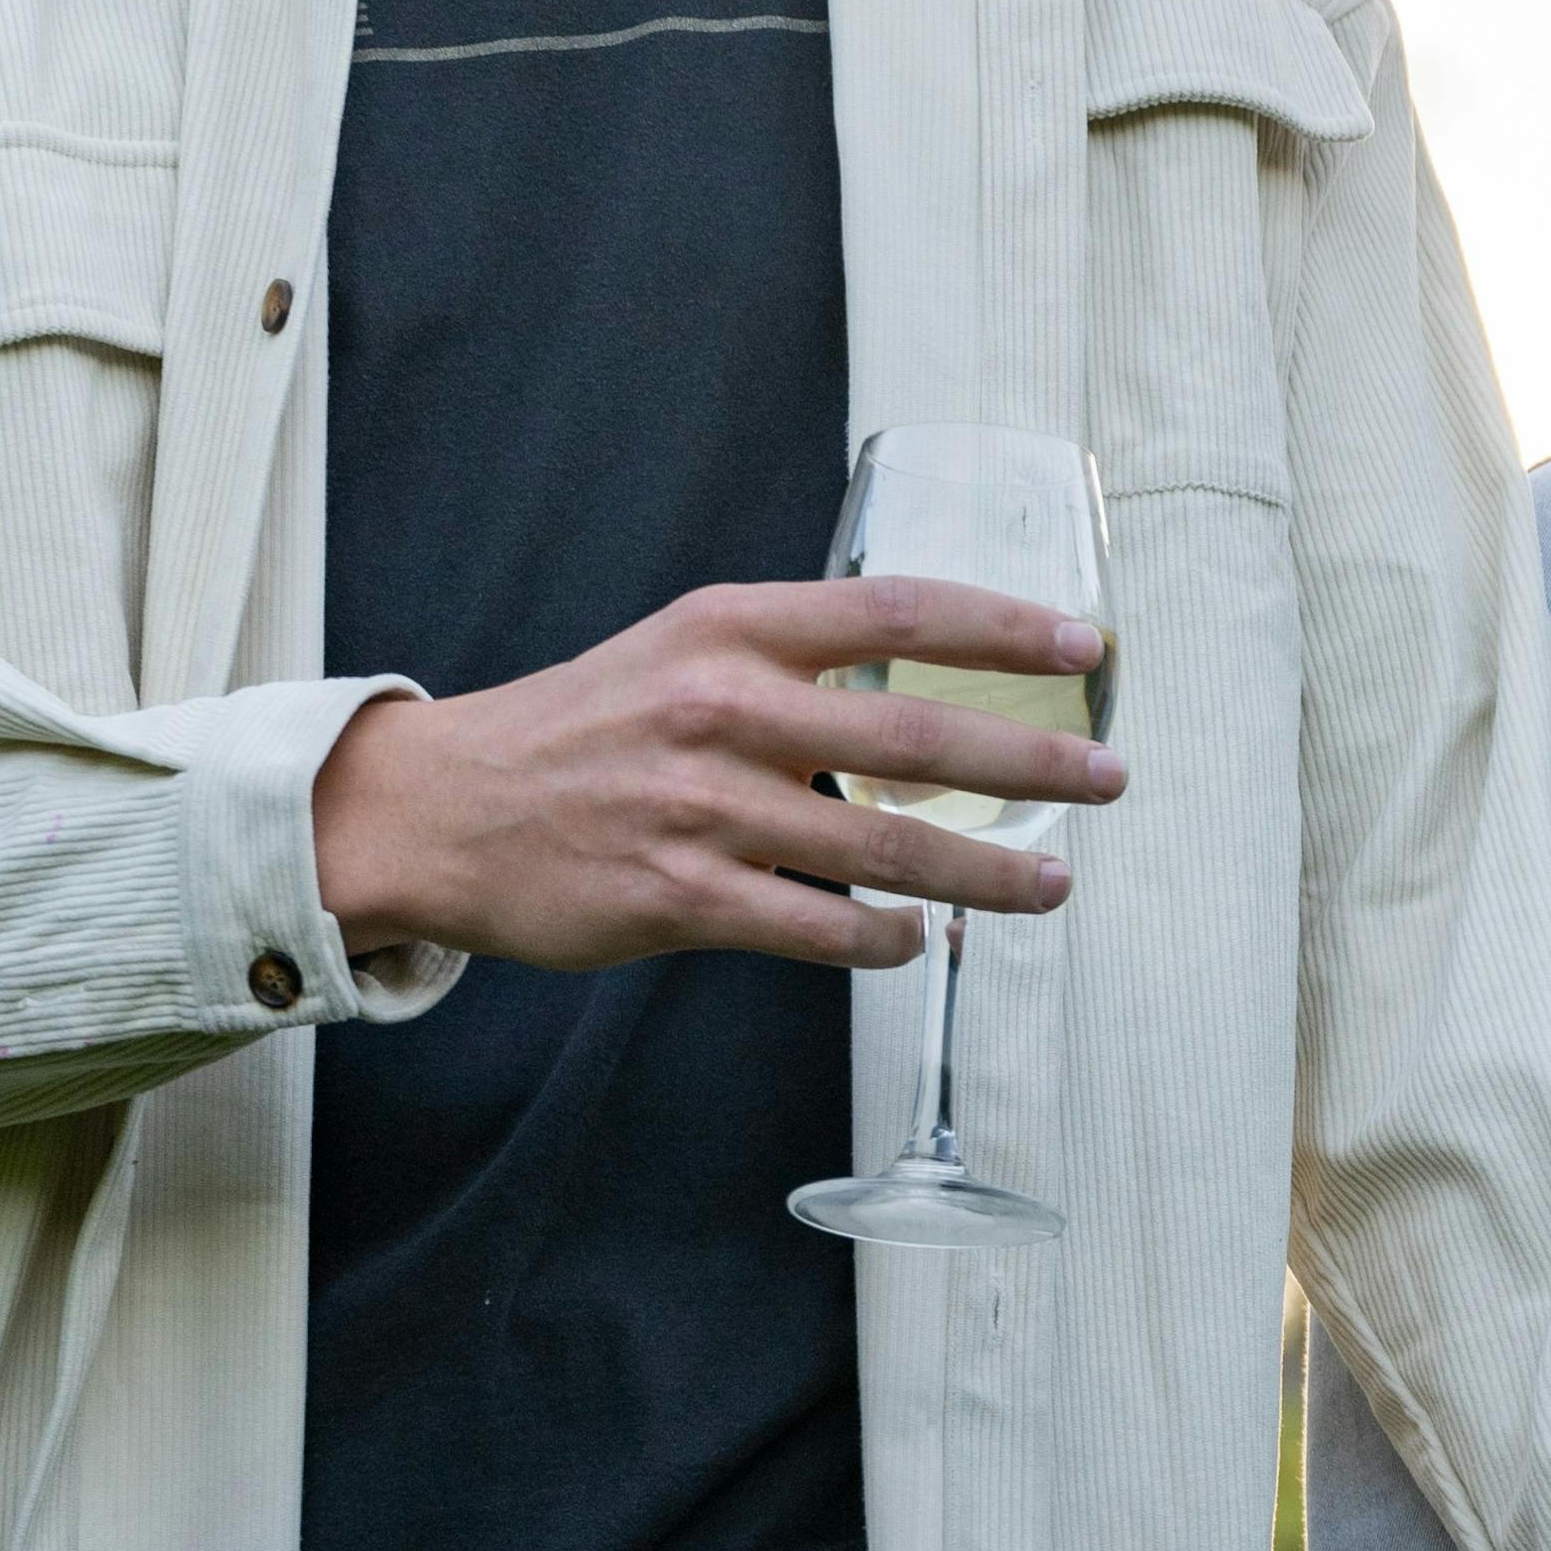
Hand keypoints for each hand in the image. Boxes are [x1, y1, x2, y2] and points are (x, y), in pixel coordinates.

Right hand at [305, 576, 1121, 974]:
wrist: (443, 809)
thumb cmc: (580, 731)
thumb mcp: (681, 652)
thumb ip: (791, 663)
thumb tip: (920, 696)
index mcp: (731, 627)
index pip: (897, 611)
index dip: (1002, 626)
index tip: (1082, 644)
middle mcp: (725, 707)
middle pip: (919, 736)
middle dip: (1034, 762)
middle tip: (1106, 778)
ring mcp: (704, 807)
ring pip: (887, 849)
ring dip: (987, 873)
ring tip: (1050, 884)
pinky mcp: (681, 897)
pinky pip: (820, 929)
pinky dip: (885, 939)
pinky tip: (917, 939)